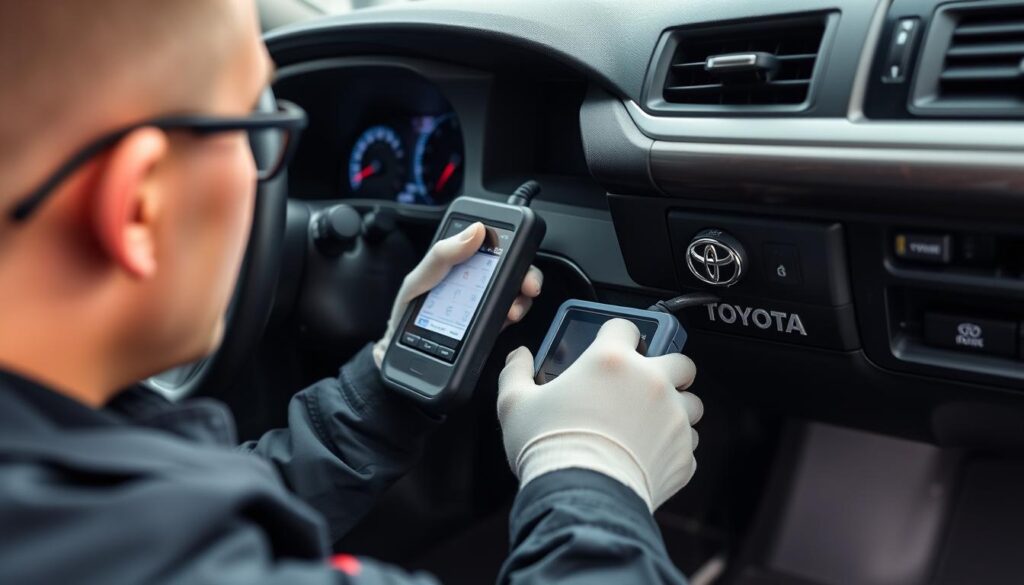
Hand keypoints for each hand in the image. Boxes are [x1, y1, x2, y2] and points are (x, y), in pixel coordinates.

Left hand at [372, 222, 543, 367]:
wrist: (402, 350)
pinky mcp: (490, 324)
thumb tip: (476, 230)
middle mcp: (478, 279)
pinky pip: (510, 315)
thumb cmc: (408, 308)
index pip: (491, 245)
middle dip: (528, 274)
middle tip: (529, 284)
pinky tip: (508, 317)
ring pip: (517, 292)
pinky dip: (515, 314)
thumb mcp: (419, 278)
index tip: (519, 249)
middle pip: (514, 269)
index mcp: (461, 261)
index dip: (512, 243)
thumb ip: (442, 254)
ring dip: (523, 298)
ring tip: (514, 309)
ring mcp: (486, 302)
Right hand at [497, 318, 701, 511]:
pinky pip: (689, 444)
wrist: (581, 497)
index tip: (611, 345)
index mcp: (611, 361)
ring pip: (693, 402)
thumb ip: (515, 372)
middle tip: (647, 382)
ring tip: (654, 420)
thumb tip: (518, 357)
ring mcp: (673, 418)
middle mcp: (650, 382)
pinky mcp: (682, 453)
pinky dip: (675, 446)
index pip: (625, 327)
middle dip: (667, 367)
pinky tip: (652, 453)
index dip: (616, 334)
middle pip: (680, 360)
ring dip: (678, 407)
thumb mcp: (515, 404)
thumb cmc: (550, 448)